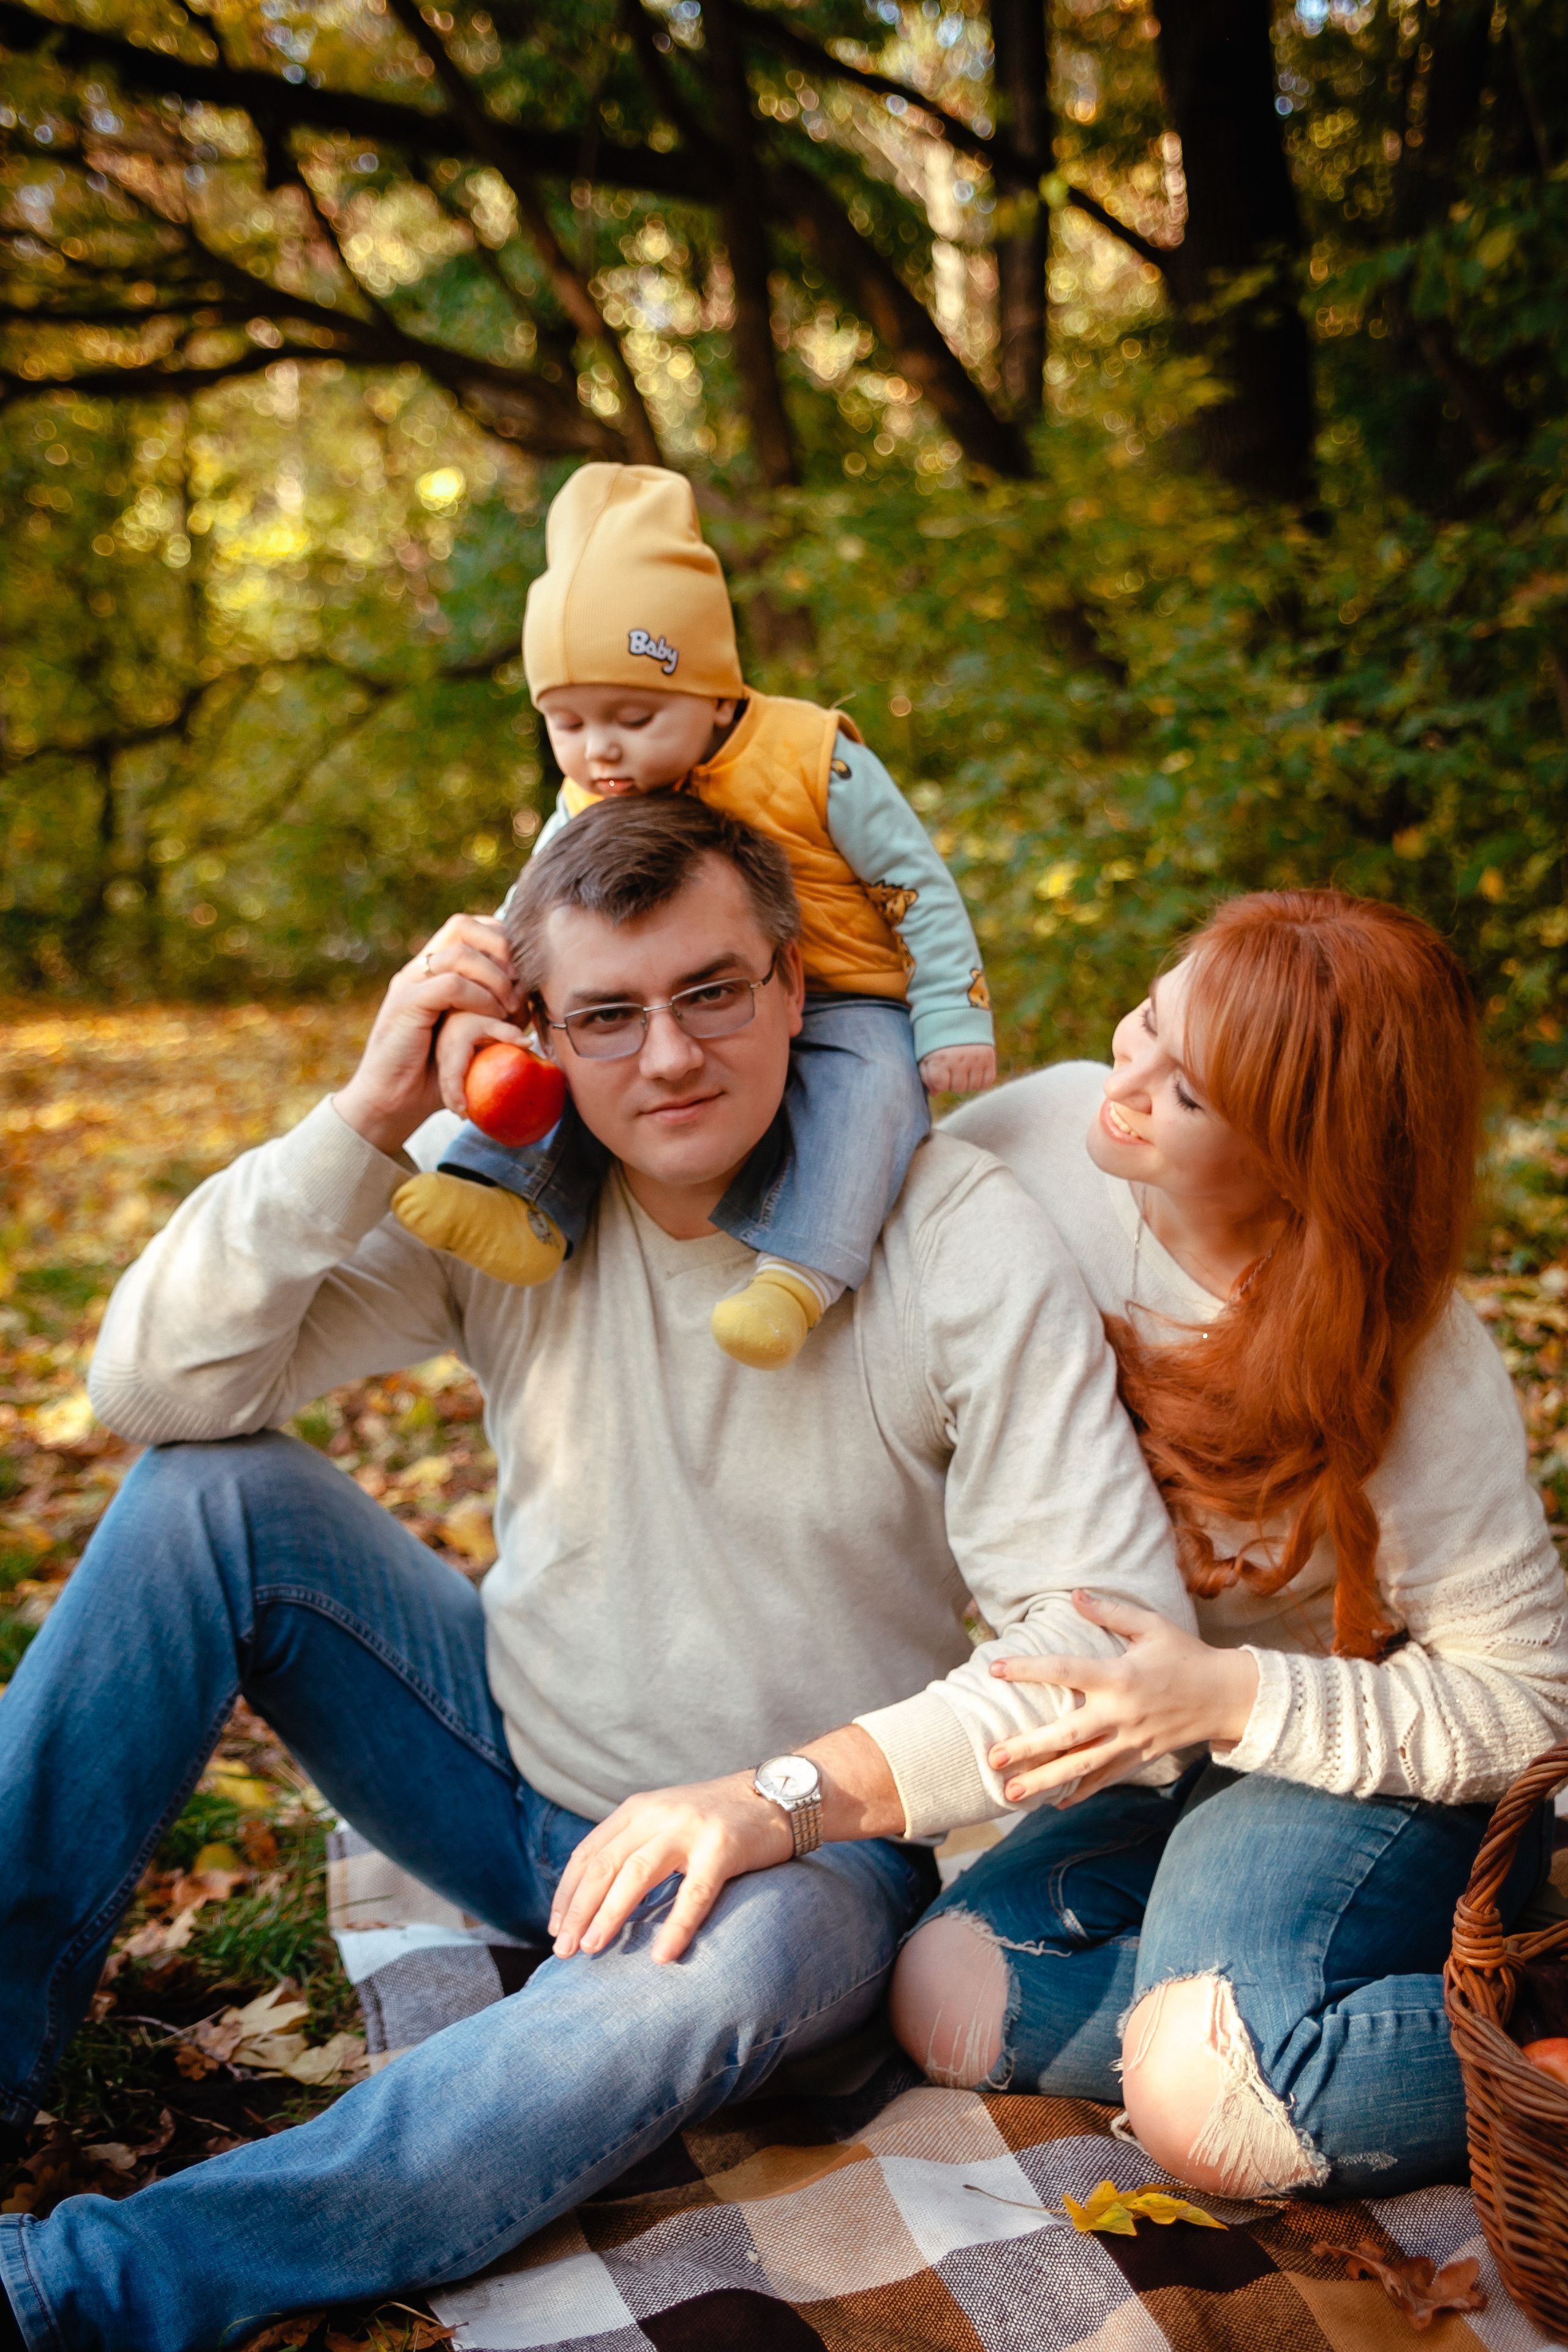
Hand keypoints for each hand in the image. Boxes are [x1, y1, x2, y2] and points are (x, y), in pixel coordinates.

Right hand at [333, 915, 520, 1154]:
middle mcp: (418, 969)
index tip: (522, 973)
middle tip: (519, 985)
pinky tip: (495, 1019)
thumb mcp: (472, 1034)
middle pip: (462, 926)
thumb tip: (531, 994)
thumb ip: (492, 1009)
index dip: (502, 939)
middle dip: (501, 949)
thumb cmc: (434, 1074)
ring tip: (510, 1009)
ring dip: (496, 979)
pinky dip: (480, 999)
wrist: (391, 1102)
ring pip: (460, 954)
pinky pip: (451, 985)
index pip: (470, 927)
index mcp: (432, 970)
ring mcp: (408, 984)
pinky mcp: (406, 1005)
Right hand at [434, 1009, 532, 1116]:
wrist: (458, 1007)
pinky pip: (447, 1078)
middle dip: (453, 1101)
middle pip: (446, 1081)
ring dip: (452, 1099)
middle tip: (465, 1116)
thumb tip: (529, 1043)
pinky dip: (453, 1092)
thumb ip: (507, 1032)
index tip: (465, 1110)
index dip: (455, 1093)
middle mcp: (446, 1049)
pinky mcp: (444, 1059)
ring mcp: (443, 1054)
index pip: (454, 1073)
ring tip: (464, 1114)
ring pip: (444, 1082)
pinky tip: (463, 1104)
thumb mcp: (490, 1021)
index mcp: (457, 1041)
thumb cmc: (477, 1014)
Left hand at [547, 1726, 899, 1965]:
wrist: (777, 1796)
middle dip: (578, 1909)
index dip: (567, 1893)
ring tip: (592, 1948)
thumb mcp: (666, 1822)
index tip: (554, 1929)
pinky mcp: (724, 1848)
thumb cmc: (715, 1821)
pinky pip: (695, 1893)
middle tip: (563, 1950)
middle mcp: (658, 1814)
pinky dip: (676, 1926)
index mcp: (638, 1809)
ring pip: (636, 1874)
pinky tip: (663, 1956)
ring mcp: (691, 1829)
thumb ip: (633, 1847)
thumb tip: (592, 1900)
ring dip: (609, 1914)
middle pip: (604, 1864)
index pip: (589, 1853)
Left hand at [920, 1045, 996, 1095]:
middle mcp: (959, 1060)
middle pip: (958, 1088)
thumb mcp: (925, 1054)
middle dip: (953, 1082)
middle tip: (952, 1068)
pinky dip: (981, 1080)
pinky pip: (987, 1081)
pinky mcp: (989, 1057)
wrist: (957, 1016)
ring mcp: (976, 1059)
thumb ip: (927, 1075)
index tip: (940, 1071)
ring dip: (968, 1081)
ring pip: (973, 1086)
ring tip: (963, 1068)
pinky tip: (974, 1070)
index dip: (940, 1081)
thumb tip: (935, 1093)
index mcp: (940, 1058)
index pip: (941, 1086)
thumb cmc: (937, 1039)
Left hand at [985, 1591, 1259, 1805]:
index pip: (1064, 1671)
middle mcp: (1121, 1713)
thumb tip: (1074, 1594)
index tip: (994, 1669)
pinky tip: (1054, 1804)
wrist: (1226, 1696)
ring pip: (1081, 1766)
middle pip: (1067, 1734)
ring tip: (1010, 1793)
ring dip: (1044, 1781)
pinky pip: (1105, 1779)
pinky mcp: (1139, 1758)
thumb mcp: (1151, 1626)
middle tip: (992, 1756)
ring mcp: (1130, 1741)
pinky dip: (1080, 1793)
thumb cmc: (1185, 1655)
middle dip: (1028, 1747)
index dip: (1028, 1670)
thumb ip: (1110, 1612)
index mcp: (1119, 1676)